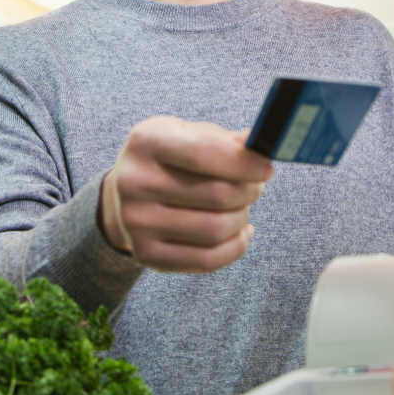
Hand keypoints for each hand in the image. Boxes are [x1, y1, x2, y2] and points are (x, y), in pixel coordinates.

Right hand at [98, 115, 273, 272]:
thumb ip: (226, 141)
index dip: (244, 162)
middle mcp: (134, 182)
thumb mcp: (189, 135)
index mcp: (147, 142)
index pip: (204, 153)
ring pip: (216, 229)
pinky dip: (235, 247)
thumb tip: (260, 143)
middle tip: (255, 186)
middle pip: (217, 195)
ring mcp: (136, 222)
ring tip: (240, 207)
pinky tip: (239, 232)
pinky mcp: (145, 254)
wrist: (126, 194)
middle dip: (249, 191)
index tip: (267, 167)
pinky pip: (207, 260)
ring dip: (242, 218)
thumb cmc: (169, 159)